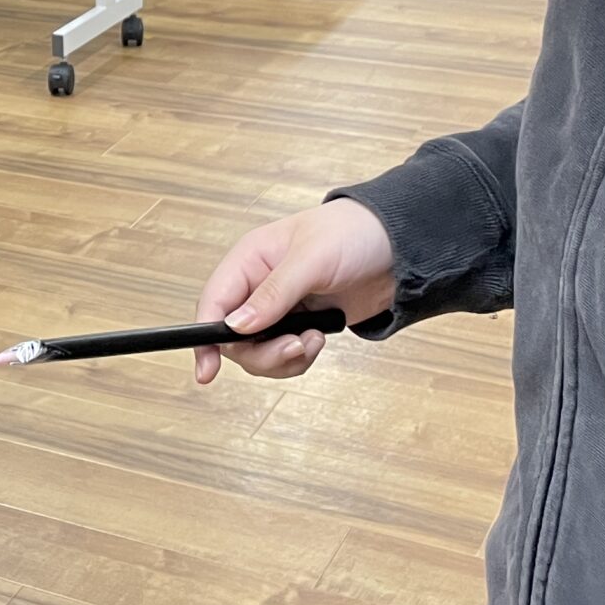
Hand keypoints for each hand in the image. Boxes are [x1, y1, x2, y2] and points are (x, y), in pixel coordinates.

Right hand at [193, 197, 396, 383]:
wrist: (399, 247)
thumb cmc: (353, 234)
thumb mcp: (312, 259)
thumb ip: (274, 293)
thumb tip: (237, 325)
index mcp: (249, 260)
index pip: (213, 302)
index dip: (205, 337)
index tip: (208, 370)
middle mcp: (257, 286)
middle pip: (234, 337)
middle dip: (262, 352)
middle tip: (295, 347)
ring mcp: (279, 308)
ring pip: (258, 352)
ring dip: (284, 357)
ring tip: (314, 341)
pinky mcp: (300, 324)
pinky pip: (284, 356)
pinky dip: (299, 358)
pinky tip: (320, 339)